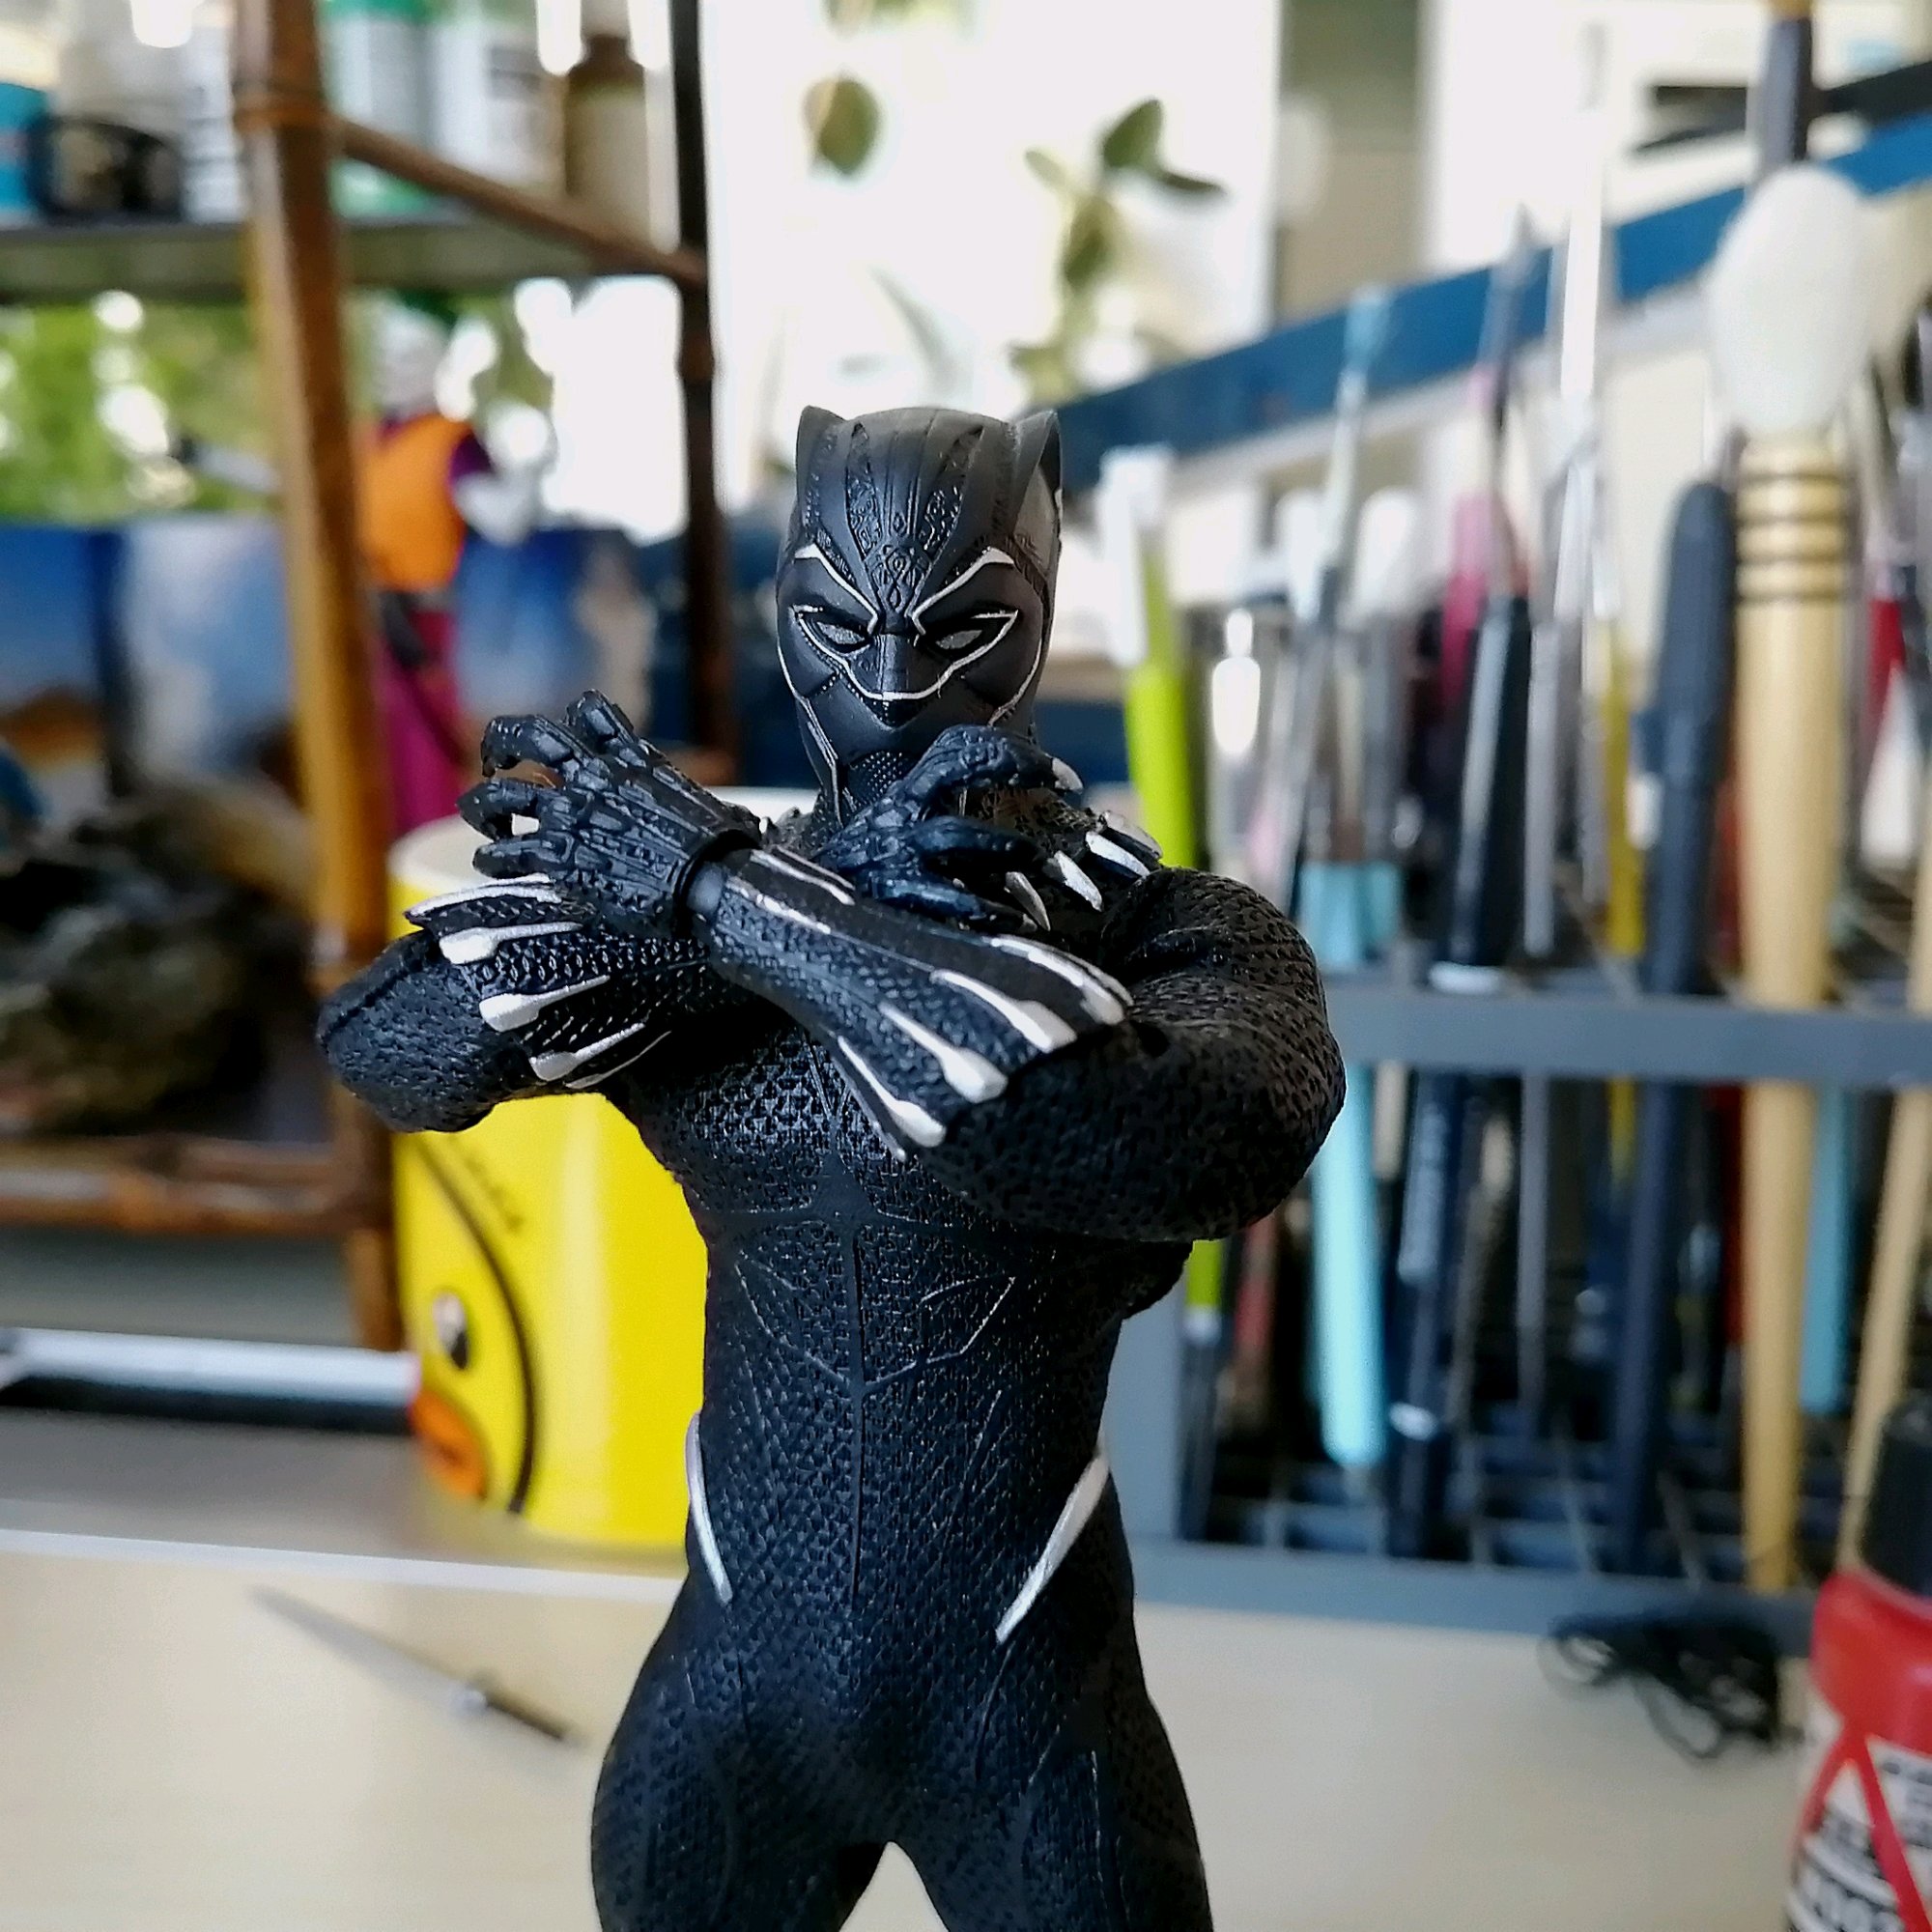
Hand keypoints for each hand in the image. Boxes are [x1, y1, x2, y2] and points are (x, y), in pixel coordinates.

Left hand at [460, 693, 758, 936]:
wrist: (708, 880)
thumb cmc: (716, 848)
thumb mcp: (698, 802)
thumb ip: (680, 799)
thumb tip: (730, 815)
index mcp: (630, 757)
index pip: (589, 712)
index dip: (570, 721)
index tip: (564, 742)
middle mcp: (593, 775)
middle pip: (530, 735)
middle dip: (502, 742)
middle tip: (496, 761)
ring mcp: (571, 813)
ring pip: (502, 793)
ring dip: (482, 806)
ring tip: (484, 821)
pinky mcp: (559, 854)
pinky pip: (506, 850)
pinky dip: (492, 857)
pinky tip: (492, 865)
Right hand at [817, 725, 1079, 928]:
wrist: (800, 906)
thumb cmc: (868, 874)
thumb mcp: (904, 832)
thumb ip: (955, 824)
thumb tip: (1028, 844)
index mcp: (911, 793)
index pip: (962, 746)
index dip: (1014, 749)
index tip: (1063, 774)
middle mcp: (904, 812)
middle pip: (958, 765)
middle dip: (1014, 764)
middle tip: (1062, 785)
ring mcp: (896, 852)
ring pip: (957, 835)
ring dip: (1007, 848)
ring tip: (1037, 861)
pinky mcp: (892, 894)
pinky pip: (944, 897)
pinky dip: (984, 909)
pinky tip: (1012, 920)